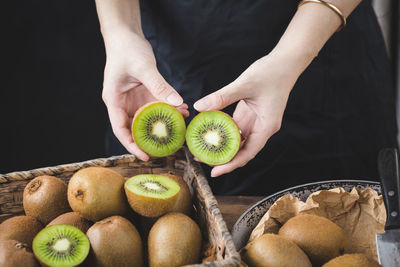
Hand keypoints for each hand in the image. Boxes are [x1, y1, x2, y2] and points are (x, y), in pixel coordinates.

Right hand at [102, 32, 188, 160]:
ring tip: (181, 126)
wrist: (126, 35)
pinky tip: (181, 108)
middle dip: (151, 138)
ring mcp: (133, 99)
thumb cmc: (127, 49)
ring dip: (163, 123)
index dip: (131, 145)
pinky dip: (167, 108)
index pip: (120, 129)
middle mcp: (123, 103)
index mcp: (114, 100)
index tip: (145, 156)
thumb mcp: (144, 67)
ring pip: (148, 118)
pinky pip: (156, 105)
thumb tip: (177, 103)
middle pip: (134, 128)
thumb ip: (160, 86)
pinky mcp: (143, 93)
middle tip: (168, 148)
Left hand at [194, 50, 301, 176]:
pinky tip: (209, 131)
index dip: (231, 164)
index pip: (248, 153)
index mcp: (266, 126)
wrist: (285, 62)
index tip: (214, 172)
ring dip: (222, 146)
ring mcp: (257, 122)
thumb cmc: (270, 73)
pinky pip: (236, 129)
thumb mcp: (244, 85)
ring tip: (202, 149)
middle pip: (242, 151)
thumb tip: (199, 106)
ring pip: (238, 142)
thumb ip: (222, 97)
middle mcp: (262, 128)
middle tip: (201, 159)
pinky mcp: (251, 115)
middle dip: (223, 158)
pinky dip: (224, 132)